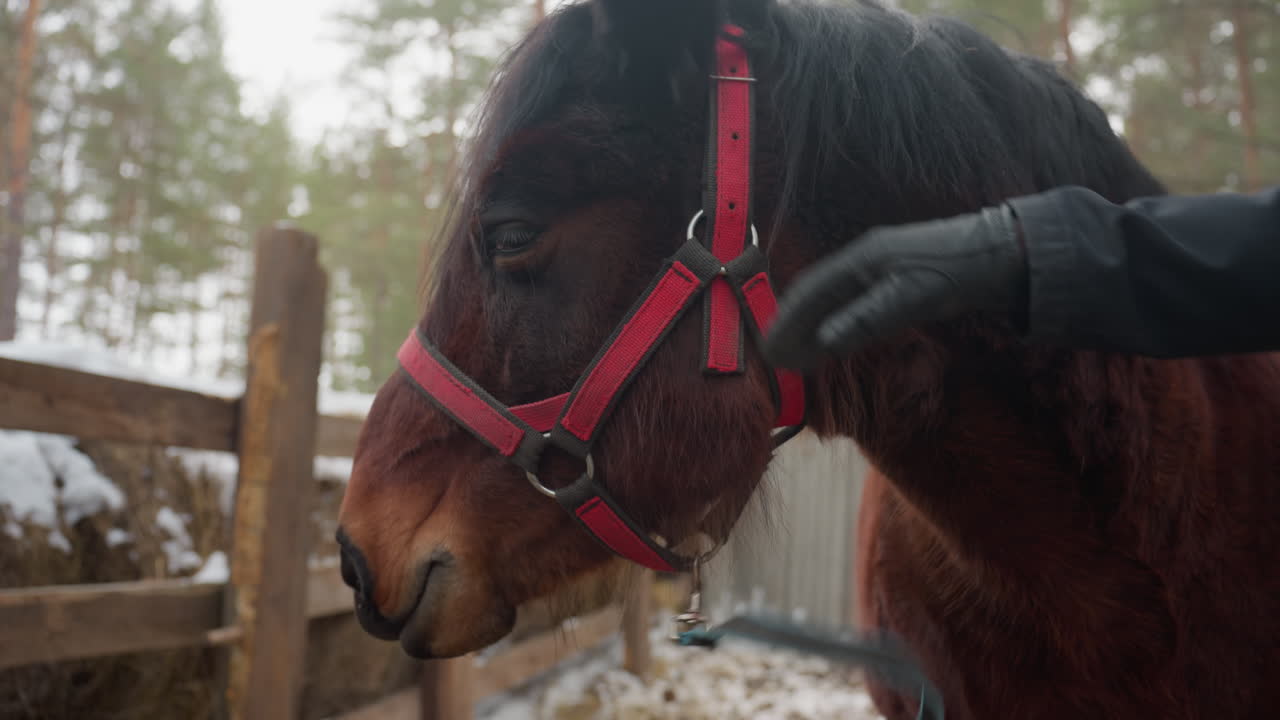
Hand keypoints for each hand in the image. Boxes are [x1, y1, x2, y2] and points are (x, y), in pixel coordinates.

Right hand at [764, 205, 1027, 369]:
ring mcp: (878, 268)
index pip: (810, 292)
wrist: (1000, 253)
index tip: (771, 348)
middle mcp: (862, 259)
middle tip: (775, 359)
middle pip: (816, 295)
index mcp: (860, 258)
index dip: (787, 321)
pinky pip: (852, 303)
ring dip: (812, 328)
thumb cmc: (955, 272)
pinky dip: (835, 324)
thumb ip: (865, 319)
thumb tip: (822, 342)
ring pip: (833, 300)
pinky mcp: (894, 279)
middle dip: (792, 327)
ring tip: (797, 358)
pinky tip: (833, 342)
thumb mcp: (910, 298)